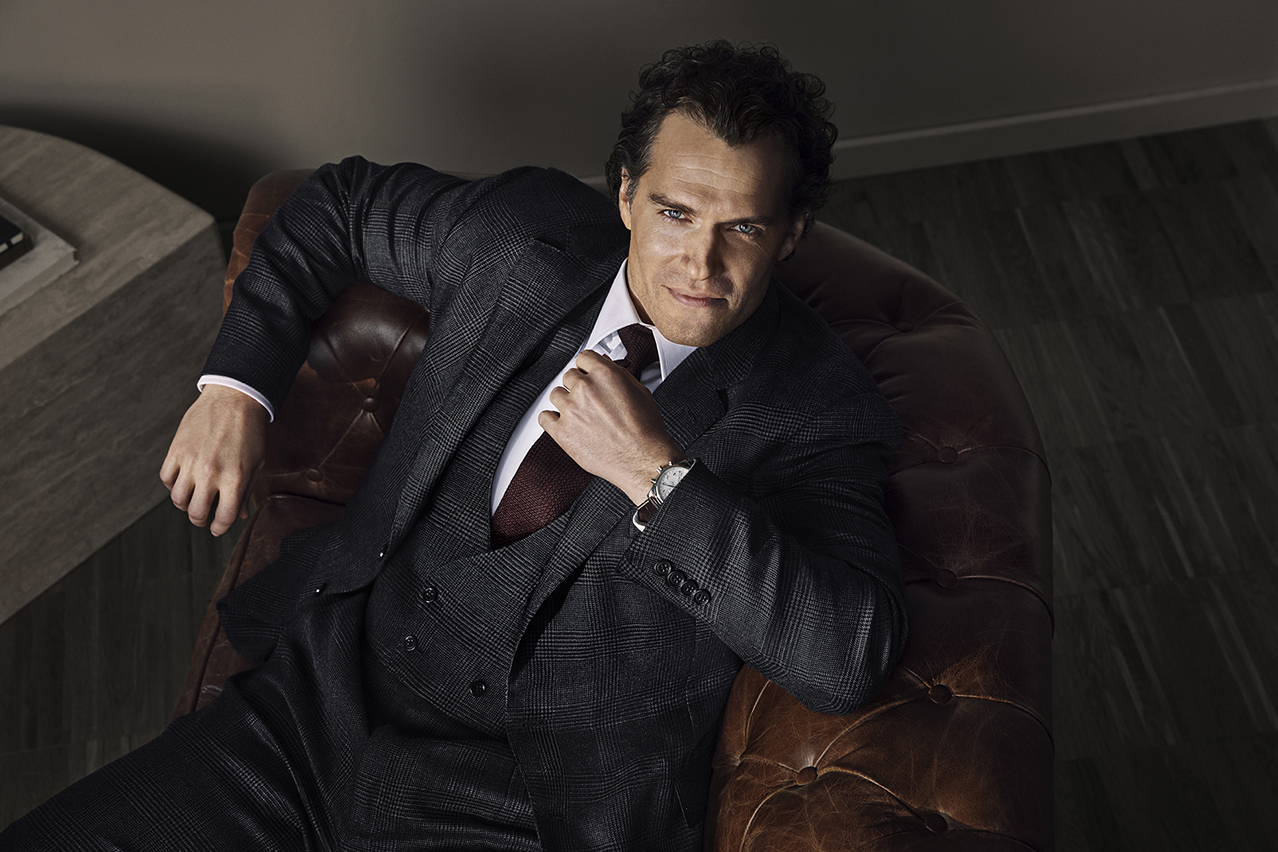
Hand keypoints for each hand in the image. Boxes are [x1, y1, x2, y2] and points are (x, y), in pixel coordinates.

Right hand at [159, 384, 267, 535]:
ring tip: (193, 499)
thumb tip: (240, 515)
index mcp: (235, 478)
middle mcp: (211, 473)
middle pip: (196, 513)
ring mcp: (191, 461)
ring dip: (185, 504)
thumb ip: (247, 490)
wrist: (234, 398)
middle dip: (201, 520)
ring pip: (177, 499)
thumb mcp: (257, 463)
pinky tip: (182, 481)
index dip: (220, 528)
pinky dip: (172, 484)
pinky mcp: (176, 449)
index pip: (224, 517)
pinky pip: (166, 478)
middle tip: (204, 517)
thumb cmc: (250, 432)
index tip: (217, 529)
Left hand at [540, 350, 683, 504]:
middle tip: (589, 400)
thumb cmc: (645, 430)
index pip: (583, 358)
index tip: (587, 374)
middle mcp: (585, 389)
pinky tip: (563, 423)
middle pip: (569, 376)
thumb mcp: (639, 391)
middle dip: (578, 386)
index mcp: (604, 374)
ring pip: (555, 395)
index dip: (587, 368)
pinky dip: (551, 420)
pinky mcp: (562, 432)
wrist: (642, 460)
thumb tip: (605, 365)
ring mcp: (571, 410)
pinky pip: (544, 418)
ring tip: (579, 414)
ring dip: (565, 402)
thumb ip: (618, 374)